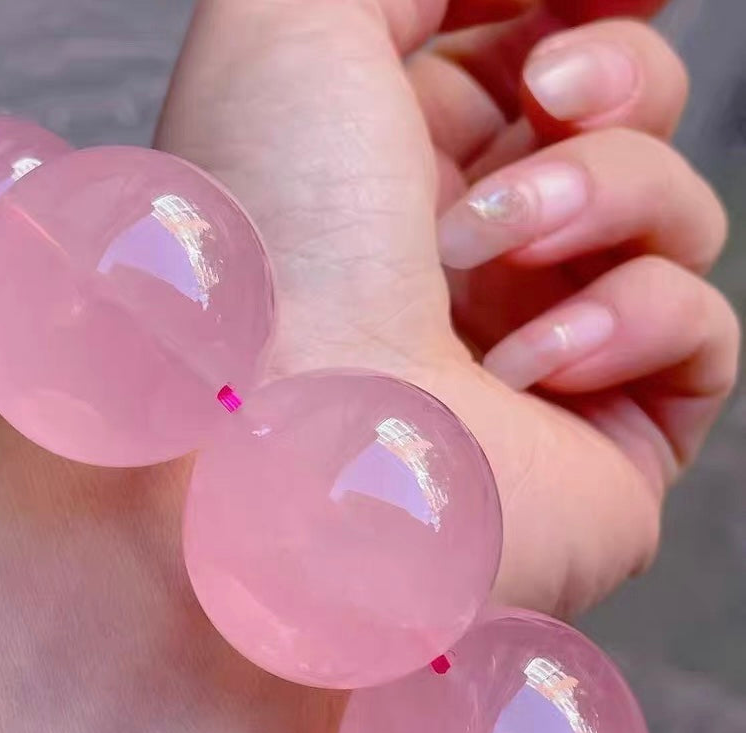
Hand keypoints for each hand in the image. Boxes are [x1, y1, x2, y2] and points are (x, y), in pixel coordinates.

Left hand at [157, 0, 737, 616]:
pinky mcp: (607, 438)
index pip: (528, 62)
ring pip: (676, 214)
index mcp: (397, 169)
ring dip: (602, 201)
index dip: (593, 9)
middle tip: (552, 94)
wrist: (291, 448)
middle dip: (617, 79)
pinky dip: (624, 325)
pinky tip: (523, 368)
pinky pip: (699, 333)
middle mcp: (468, 261)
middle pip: (622, 127)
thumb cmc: (272, 241)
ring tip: (489, 255)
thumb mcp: (292, 24)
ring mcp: (541, 349)